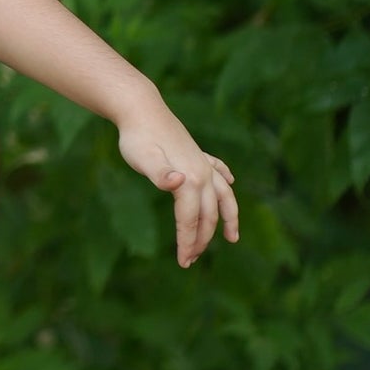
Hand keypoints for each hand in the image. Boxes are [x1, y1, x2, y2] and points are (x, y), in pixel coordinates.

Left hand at [115, 96, 239, 267]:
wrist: (140, 107)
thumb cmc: (137, 137)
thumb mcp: (143, 158)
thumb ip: (159, 173)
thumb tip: (177, 182)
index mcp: (190, 179)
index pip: (191, 220)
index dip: (187, 242)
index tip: (183, 262)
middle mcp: (202, 173)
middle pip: (207, 214)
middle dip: (201, 240)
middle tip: (189, 260)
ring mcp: (202, 162)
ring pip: (222, 196)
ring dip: (228, 217)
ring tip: (232, 237)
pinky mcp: (196, 153)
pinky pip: (218, 170)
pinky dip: (225, 179)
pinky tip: (230, 182)